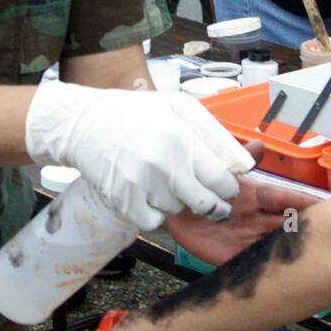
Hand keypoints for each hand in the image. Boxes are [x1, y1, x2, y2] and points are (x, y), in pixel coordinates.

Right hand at [25, 81, 255, 229]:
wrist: (85, 124)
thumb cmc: (137, 112)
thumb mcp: (180, 108)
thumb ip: (215, 134)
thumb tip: (245, 161)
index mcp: (181, 138)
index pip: (223, 179)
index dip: (229, 188)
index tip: (227, 188)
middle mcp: (163, 164)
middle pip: (206, 203)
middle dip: (215, 206)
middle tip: (214, 204)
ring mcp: (142, 185)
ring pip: (179, 211)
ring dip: (180, 202)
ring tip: (168, 183)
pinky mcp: (124, 201)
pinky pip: (154, 222)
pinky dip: (156, 214)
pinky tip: (151, 196)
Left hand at [167, 153, 322, 265]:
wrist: (172, 207)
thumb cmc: (199, 185)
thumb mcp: (220, 170)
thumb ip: (240, 160)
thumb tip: (261, 146)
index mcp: (259, 197)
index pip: (288, 200)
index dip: (306, 204)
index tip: (327, 206)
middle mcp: (258, 219)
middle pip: (288, 226)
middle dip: (306, 231)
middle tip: (329, 237)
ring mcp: (247, 239)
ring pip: (275, 246)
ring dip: (290, 252)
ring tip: (312, 258)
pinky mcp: (231, 257)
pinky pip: (252, 264)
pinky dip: (265, 269)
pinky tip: (279, 274)